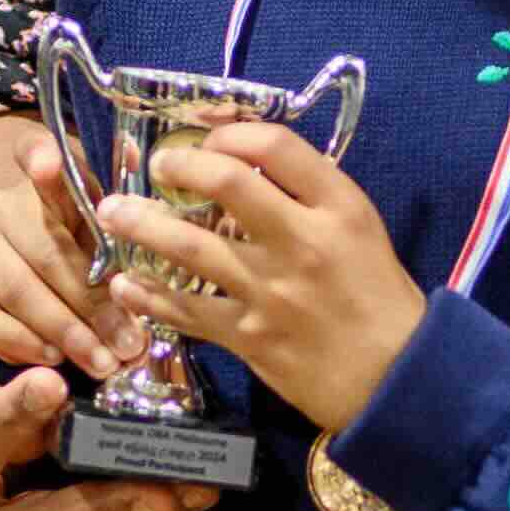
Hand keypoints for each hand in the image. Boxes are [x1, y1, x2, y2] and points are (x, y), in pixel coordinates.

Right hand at [0, 130, 146, 388]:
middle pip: (45, 249)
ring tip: (100, 361)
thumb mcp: (116, 232)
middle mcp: (3, 203)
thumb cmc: (93, 254)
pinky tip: (52, 358)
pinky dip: (18, 342)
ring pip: (16, 288)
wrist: (43, 289)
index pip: (34, 150)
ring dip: (63, 330)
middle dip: (91, 303)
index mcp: (48, 177)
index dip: (41, 158)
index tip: (50, 162)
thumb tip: (139, 158)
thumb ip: (125, 211)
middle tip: (127, 342)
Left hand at [111, 121, 422, 446]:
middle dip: (179, 166)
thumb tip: (242, 163)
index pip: (276, 146)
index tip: (210, 140)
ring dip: (142, 225)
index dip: (232, 133)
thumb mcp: (357, 228)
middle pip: (228, 184)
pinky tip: (125, 285)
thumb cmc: (377, 295)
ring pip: (191, 248)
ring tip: (112, 212)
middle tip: (156, 165)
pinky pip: (187, 310)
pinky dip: (149, 296)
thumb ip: (308, 196)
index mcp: (339, 207)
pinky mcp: (251, 337)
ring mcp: (273, 292)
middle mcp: (304, 242)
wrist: (397, 377)